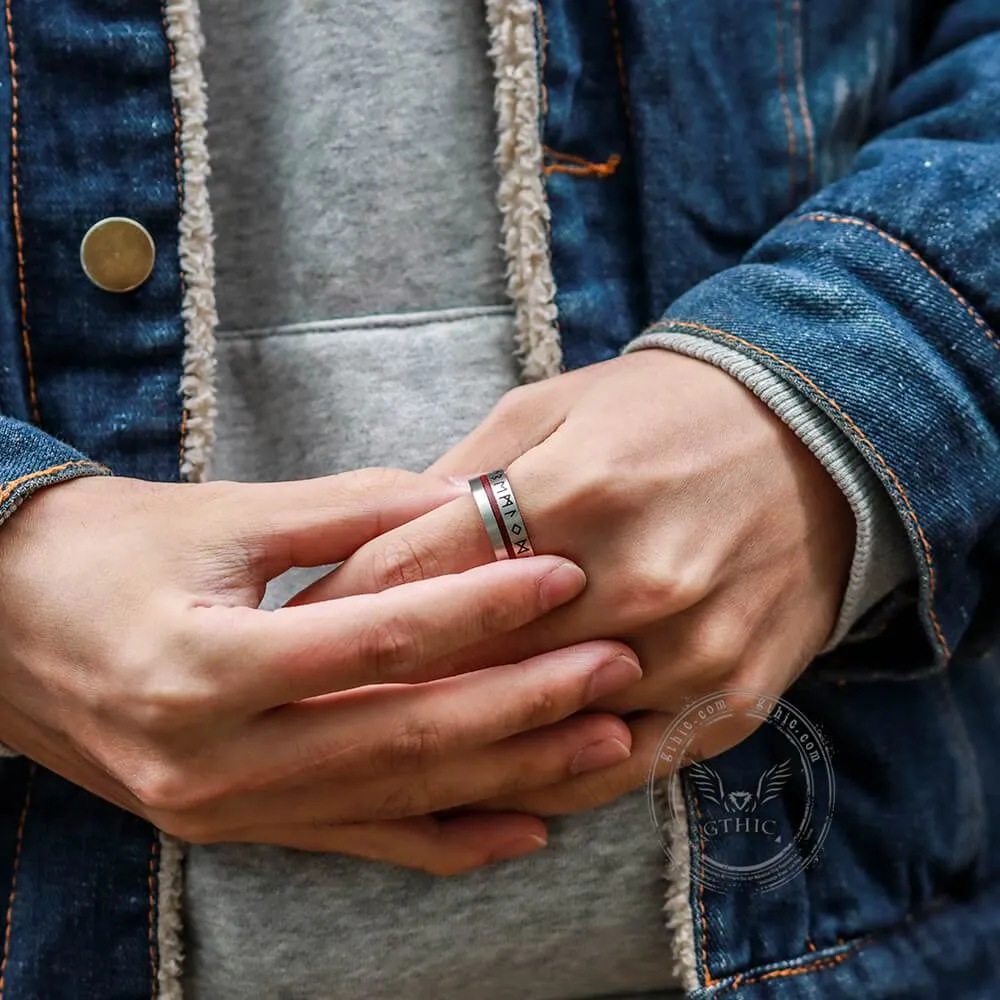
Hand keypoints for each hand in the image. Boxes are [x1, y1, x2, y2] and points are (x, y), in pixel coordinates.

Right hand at [0, 471, 640, 873]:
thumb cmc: (100, 554)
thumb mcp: (216, 516)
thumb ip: (344, 512)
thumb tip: (458, 504)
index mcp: (208, 663)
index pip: (381, 638)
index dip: (483, 606)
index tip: (565, 573)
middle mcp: (218, 755)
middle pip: (405, 733)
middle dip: (525, 704)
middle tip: (618, 672)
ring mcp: (226, 807)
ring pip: (394, 797)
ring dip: (507, 774)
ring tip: (604, 745)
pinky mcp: (234, 825)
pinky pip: (357, 840)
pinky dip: (443, 838)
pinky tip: (523, 828)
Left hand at [298, 352, 854, 813]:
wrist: (813, 432)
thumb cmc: (661, 412)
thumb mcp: (549, 410)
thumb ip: (459, 480)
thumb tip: (377, 548)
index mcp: (574, 489)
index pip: (418, 574)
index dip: (339, 609)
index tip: (288, 632)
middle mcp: (634, 576)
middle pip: (467, 663)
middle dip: (375, 685)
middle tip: (310, 702)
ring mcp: (690, 647)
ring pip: (539, 730)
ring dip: (454, 745)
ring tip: (380, 755)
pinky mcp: (733, 695)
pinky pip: (620, 766)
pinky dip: (550, 779)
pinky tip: (497, 783)